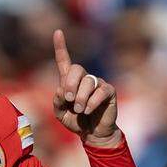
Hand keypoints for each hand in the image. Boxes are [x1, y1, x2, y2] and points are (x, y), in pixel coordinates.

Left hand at [52, 29, 119, 147]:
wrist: (93, 134)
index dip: (60, 46)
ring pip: (87, 82)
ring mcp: (97, 84)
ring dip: (80, 98)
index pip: (64, 61)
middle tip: (69, 99)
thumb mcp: (60, 113)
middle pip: (76, 69)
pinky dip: (91, 102)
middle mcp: (84, 79)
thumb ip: (58, 101)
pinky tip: (87, 111)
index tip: (58, 32)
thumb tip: (63, 90)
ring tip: (80, 110)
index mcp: (70, 81)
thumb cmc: (76, 121)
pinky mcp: (109, 91)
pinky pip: (100, 92)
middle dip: (70, 84)